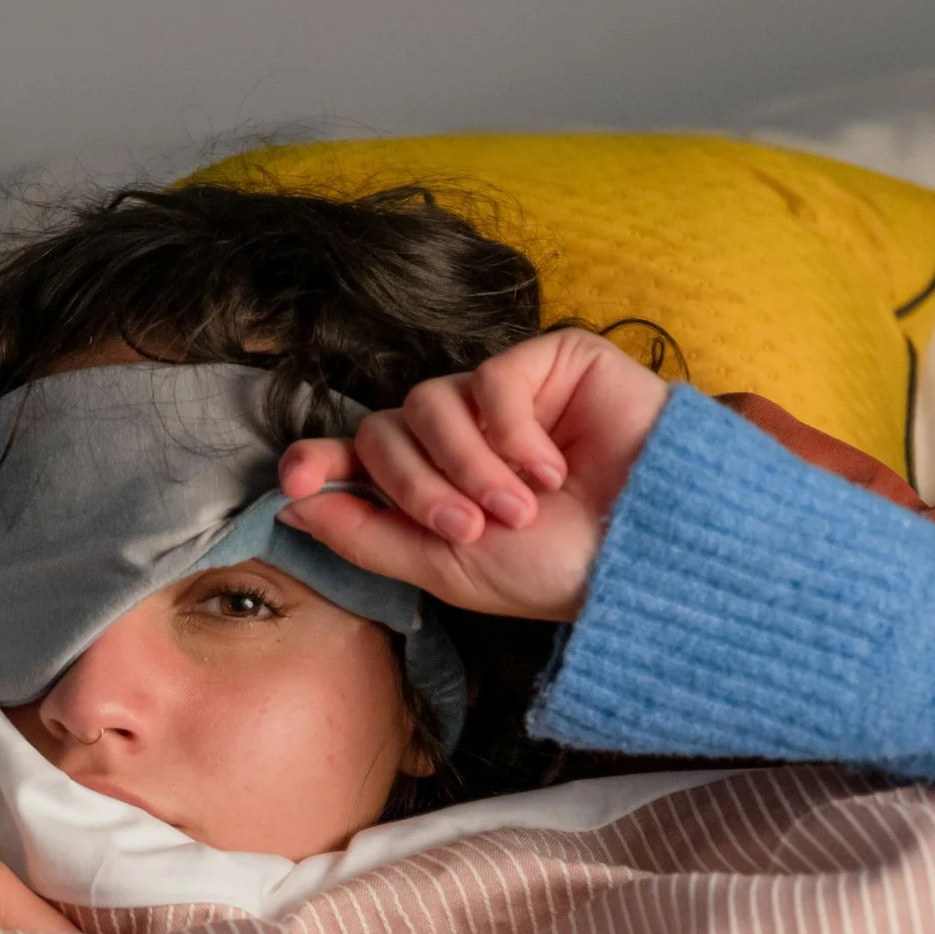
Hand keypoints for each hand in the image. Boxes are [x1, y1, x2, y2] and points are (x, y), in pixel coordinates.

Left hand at [275, 329, 670, 621]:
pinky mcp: (548, 363)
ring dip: (466, 465)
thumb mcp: (445, 567)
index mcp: (430, 484)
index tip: (292, 478)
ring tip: (516, 508)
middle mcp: (459, 434)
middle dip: (416, 485)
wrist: (646, 554)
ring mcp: (502, 396)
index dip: (315, 459)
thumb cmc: (555, 570)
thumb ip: (365, 534)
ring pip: (429, 403)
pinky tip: (551, 470)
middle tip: (468, 527)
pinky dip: (513, 435)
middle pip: (384, 430)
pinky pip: (492, 380)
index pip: (353, 455)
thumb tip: (288, 503)